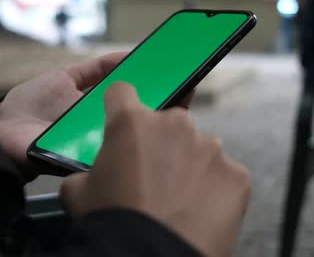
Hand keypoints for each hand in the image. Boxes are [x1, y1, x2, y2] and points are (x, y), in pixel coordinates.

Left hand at [0, 52, 193, 179]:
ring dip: (157, 121)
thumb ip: (93, 69)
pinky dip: (133, 142)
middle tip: (190, 83)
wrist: (1, 132)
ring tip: (179, 100)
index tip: (182, 72)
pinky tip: (149, 124)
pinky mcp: (91, 161)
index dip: (158, 86)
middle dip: (168, 101)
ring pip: (135, 136)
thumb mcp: (64, 78)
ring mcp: (100, 145)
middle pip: (142, 117)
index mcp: (102, 109)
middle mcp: (106, 128)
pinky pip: (116, 153)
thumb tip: (127, 55)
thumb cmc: (29, 105)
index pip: (137, 98)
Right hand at [61, 83, 249, 256]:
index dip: (119, 107)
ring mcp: (210, 148)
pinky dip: (213, 189)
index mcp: (132, 122)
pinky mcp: (236, 175)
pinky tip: (199, 211)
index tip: (122, 124)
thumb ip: (86, 170)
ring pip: (198, 148)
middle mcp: (174, 124)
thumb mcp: (77, 191)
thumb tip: (92, 175)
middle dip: (159, 144)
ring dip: (188, 166)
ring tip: (178, 200)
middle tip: (151, 177)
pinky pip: (223, 174)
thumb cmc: (110, 222)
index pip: (123, 92)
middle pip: (166, 123)